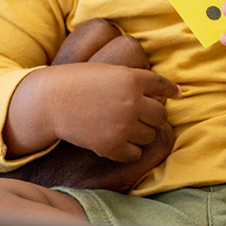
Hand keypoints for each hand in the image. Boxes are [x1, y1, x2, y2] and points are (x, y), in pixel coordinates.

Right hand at [0, 20, 173, 191]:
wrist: (50, 101)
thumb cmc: (77, 82)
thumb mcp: (107, 71)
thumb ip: (135, 80)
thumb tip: (168, 94)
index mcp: (130, 79)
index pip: (162, 86)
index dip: (169, 90)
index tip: (175, 94)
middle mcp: (131, 102)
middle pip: (160, 115)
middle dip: (151, 115)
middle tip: (135, 114)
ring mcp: (122, 125)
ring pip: (150, 135)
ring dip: (141, 132)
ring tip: (123, 126)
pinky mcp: (112, 146)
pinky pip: (135, 154)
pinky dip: (128, 150)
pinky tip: (116, 141)